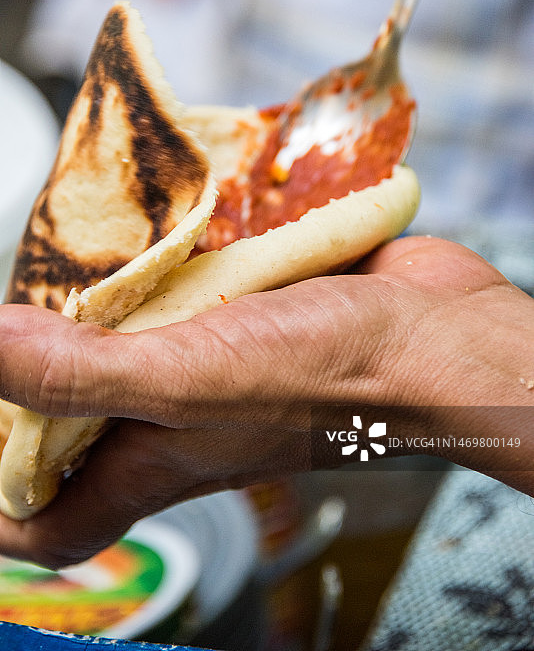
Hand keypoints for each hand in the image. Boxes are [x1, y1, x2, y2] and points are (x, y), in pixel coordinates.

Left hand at [0, 236, 532, 567]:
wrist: (430, 332)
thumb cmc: (328, 375)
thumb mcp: (192, 382)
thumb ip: (83, 377)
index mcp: (152, 460)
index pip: (51, 521)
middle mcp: (172, 418)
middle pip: (73, 423)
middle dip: (27, 381)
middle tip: (9, 321)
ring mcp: (206, 364)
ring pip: (123, 351)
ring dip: (86, 314)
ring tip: (57, 264)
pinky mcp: (237, 316)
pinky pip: (176, 301)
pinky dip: (151, 271)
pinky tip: (138, 229)